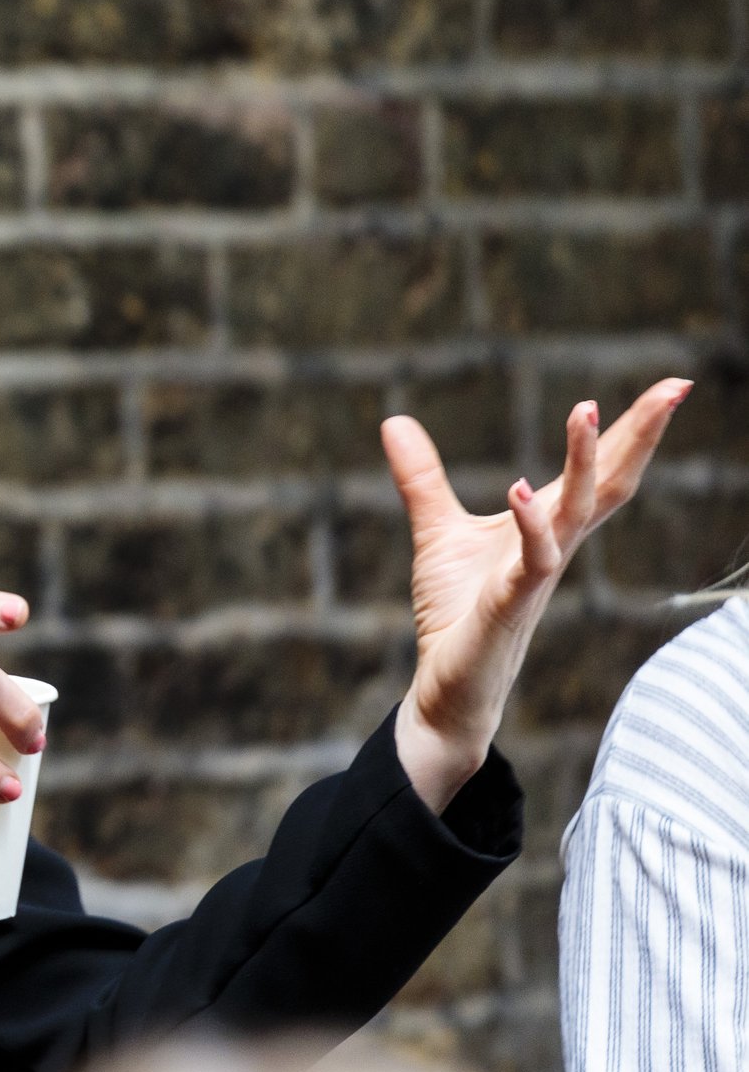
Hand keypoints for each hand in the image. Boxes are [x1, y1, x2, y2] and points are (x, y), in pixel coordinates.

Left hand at [387, 379, 690, 810]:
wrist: (448, 685)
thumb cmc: (456, 612)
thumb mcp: (437, 529)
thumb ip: (422, 477)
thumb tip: (395, 420)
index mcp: (549, 527)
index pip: (602, 472)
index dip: (633, 430)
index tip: (672, 386)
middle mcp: (556, 547)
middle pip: (610, 484)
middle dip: (641, 435)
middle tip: (676, 386)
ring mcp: (537, 575)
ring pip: (578, 513)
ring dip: (584, 462)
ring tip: (587, 408)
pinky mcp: (510, 603)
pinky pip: (533, 560)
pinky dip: (530, 524)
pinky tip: (520, 490)